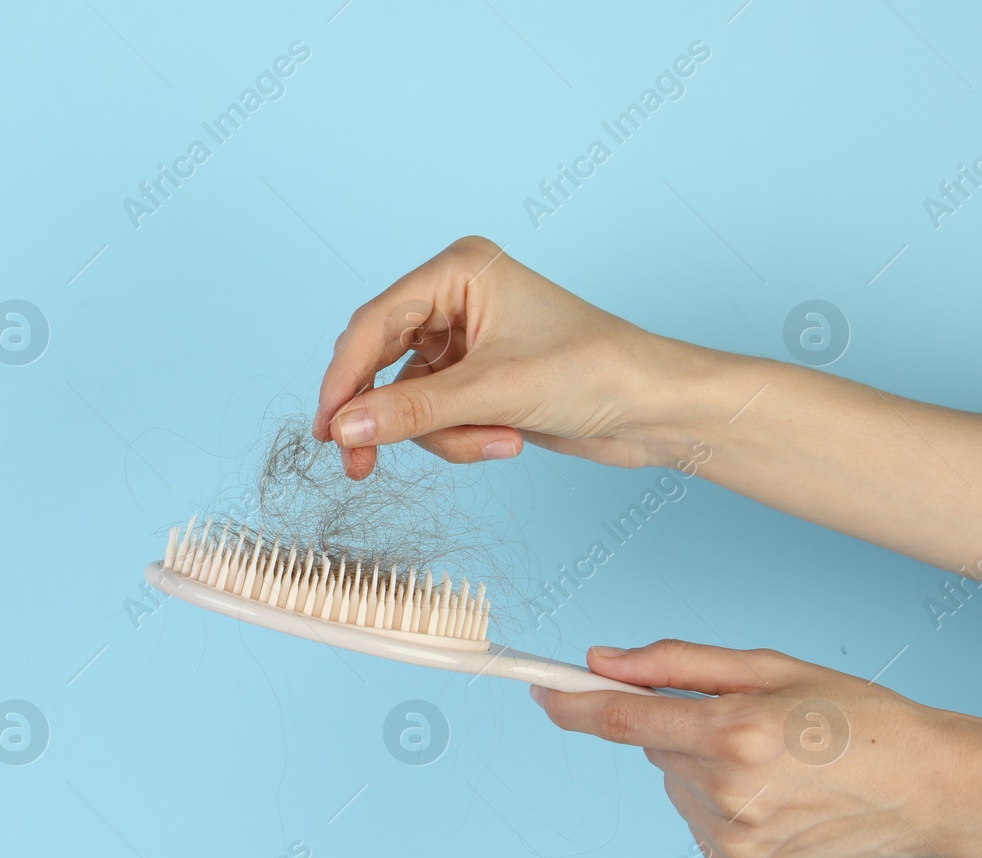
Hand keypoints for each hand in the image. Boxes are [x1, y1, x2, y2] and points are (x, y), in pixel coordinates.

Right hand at [312, 236, 709, 478]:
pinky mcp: (474, 378)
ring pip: (406, 399)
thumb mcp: (494, 394)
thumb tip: (342, 429)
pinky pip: (433, 416)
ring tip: (493, 443)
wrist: (656, 410)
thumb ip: (411, 411)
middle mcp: (455, 296)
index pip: (374, 323)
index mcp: (459, 269)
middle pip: (381, 362)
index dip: (343, 378)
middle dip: (387, 416)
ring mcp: (463, 340)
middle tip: (359, 465)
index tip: (325, 430)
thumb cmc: (595, 372)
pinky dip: (459, 438)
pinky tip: (504, 442)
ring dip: (442, 433)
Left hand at [530, 639, 981, 857]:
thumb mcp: (768, 668)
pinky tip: (778, 806)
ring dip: (706, 773)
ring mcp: (734, 845)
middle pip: (653, 748)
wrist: (928, 790)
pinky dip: (726, 813)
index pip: (620, 719)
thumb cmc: (854, 717)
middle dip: (681, 729)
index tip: (540, 692)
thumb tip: (601, 662)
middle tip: (751, 728)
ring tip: (778, 770)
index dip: (572, 704)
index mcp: (732, 733)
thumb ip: (675, 664)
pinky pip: (702, 829)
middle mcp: (726, 794)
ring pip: (677, 789)